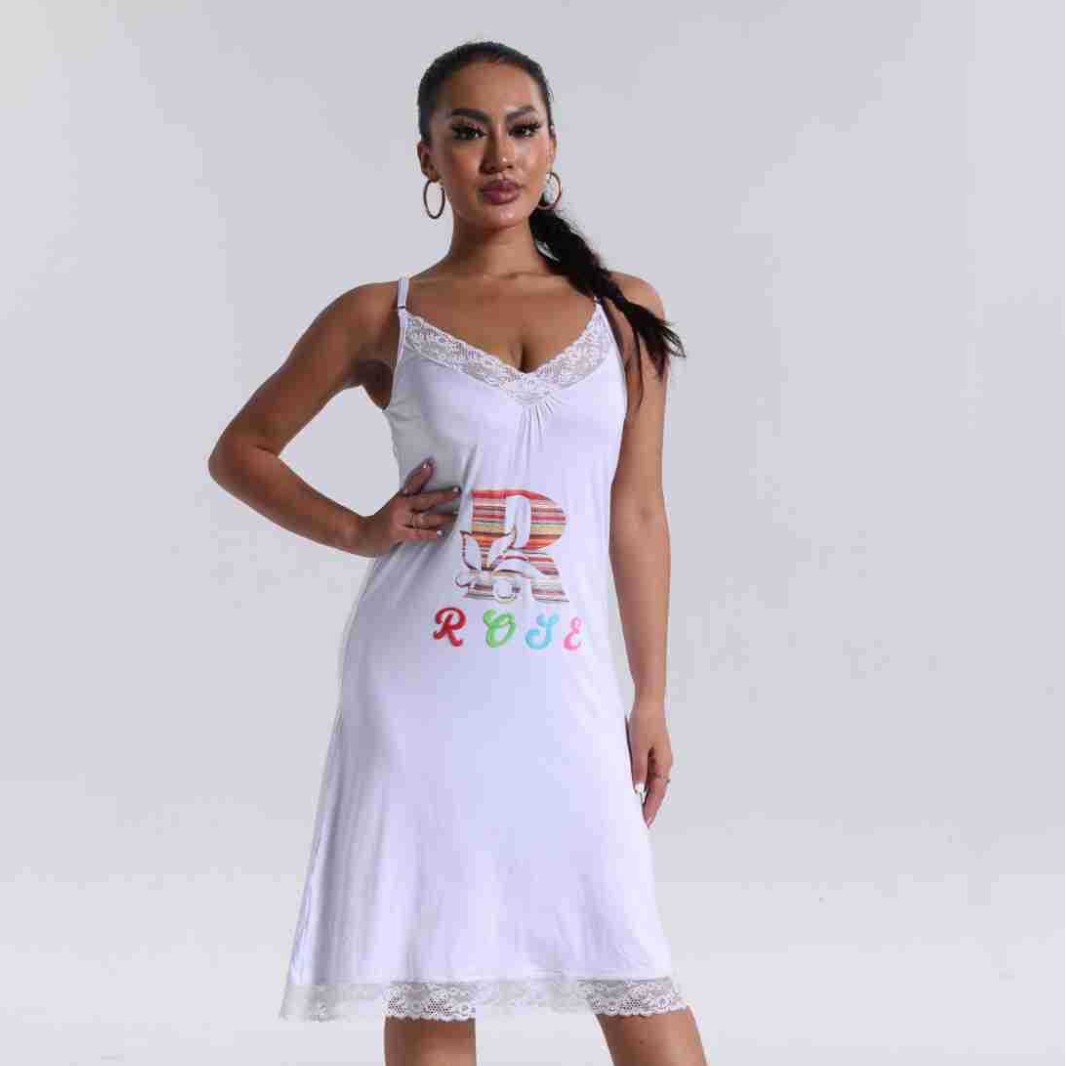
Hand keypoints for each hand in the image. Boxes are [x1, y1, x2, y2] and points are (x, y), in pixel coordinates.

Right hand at [353, 457, 460, 556]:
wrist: (361, 535)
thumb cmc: (383, 522)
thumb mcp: (395, 507)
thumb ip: (411, 502)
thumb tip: (432, 499)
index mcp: (400, 498)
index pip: (412, 483)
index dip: (422, 473)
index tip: (432, 463)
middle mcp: (400, 506)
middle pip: (424, 499)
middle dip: (442, 495)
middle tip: (457, 491)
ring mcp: (398, 520)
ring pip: (424, 518)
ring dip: (442, 517)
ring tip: (456, 515)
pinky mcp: (396, 533)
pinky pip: (416, 534)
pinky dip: (429, 534)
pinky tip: (440, 533)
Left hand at [625, 701, 673, 826]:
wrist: (648, 702)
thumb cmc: (644, 721)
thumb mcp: (638, 746)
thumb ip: (638, 768)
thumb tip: (638, 790)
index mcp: (663, 763)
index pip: (657, 792)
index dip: (650, 808)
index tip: (644, 823)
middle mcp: (663, 763)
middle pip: (657, 790)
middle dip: (649, 806)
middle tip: (641, 823)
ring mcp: (658, 757)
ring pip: (652, 782)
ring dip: (645, 796)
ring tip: (637, 811)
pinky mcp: (651, 751)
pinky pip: (647, 773)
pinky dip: (642, 783)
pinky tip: (635, 788)